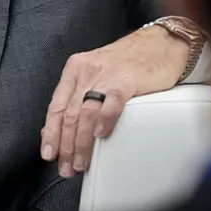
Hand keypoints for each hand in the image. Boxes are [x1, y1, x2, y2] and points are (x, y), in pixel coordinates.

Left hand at [39, 26, 188, 176]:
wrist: (160, 43)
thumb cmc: (128, 61)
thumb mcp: (95, 74)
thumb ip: (78, 96)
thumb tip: (61, 127)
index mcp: (75, 70)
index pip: (56, 106)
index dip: (50, 133)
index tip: (49, 154)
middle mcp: (86, 73)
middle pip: (70, 114)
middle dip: (65, 145)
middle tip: (66, 167)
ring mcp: (106, 77)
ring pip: (85, 114)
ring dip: (82, 142)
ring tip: (81, 162)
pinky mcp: (127, 81)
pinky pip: (111, 103)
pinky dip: (104, 120)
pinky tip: (101, 135)